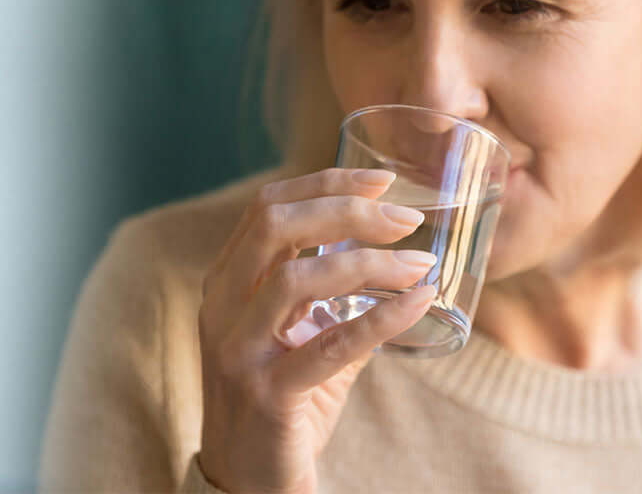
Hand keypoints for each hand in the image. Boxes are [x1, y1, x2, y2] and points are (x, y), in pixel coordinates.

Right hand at [198, 168, 436, 493]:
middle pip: (274, 226)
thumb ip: (339, 301)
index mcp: (225, 285)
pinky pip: (329, 345)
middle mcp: (220, 309)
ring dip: (370, 263)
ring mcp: (237, 352)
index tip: (383, 178)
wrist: (251, 485)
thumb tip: (403, 262)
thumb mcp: (304, 340)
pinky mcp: (266, 395)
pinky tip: (420, 302)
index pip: (268, 208)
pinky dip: (381, 317)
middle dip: (346, 208)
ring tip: (420, 264)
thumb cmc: (284, 407)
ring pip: (296, 280)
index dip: (326, 182)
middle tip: (405, 216)